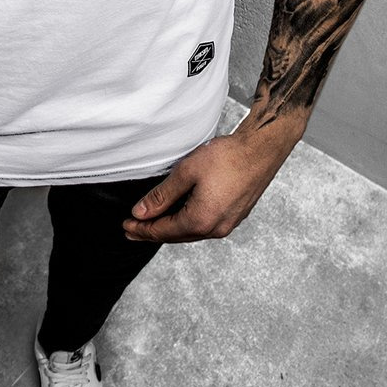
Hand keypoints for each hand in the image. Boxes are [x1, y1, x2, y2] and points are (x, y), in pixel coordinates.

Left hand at [122, 121, 301, 243]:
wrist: (261, 150)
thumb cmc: (227, 158)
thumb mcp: (186, 172)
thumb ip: (162, 196)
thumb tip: (141, 212)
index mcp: (201, 220)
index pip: (163, 231)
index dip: (142, 228)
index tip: (125, 225)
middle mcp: (216, 229)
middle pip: (176, 236)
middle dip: (153, 232)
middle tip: (133, 229)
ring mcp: (228, 224)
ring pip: (191, 232)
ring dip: (170, 229)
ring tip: (152, 225)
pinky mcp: (235, 216)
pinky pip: (204, 226)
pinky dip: (186, 224)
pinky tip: (179, 217)